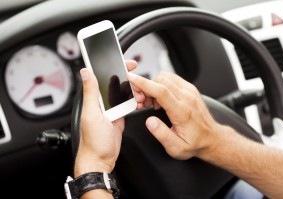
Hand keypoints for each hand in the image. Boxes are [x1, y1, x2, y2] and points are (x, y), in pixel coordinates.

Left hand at [74, 60, 138, 175]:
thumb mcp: (92, 114)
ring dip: (132, 88)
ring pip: (123, 92)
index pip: (101, 76)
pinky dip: (134, 100)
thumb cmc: (94, 141)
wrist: (101, 158)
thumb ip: (91, 92)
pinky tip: (138, 98)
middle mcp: (101, 102)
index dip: (111, 65)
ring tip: (139, 88)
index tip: (122, 59)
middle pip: (115, 82)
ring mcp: (111, 109)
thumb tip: (86, 72)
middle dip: (126, 74)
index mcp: (93, 99)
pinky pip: (127, 104)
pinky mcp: (118, 116)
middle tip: (135, 70)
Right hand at [127, 71, 221, 159]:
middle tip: (142, 101)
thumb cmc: (194, 143)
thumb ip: (161, 134)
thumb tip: (149, 122)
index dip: (144, 83)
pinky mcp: (190, 89)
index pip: (160, 91)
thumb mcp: (176, 148)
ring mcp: (190, 91)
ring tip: (152, 102)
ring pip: (166, 76)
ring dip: (154, 85)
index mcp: (182, 111)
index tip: (132, 78)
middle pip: (161, 80)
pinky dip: (162, 84)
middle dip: (146, 86)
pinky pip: (172, 78)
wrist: (211, 138)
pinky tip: (161, 99)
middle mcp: (187, 98)